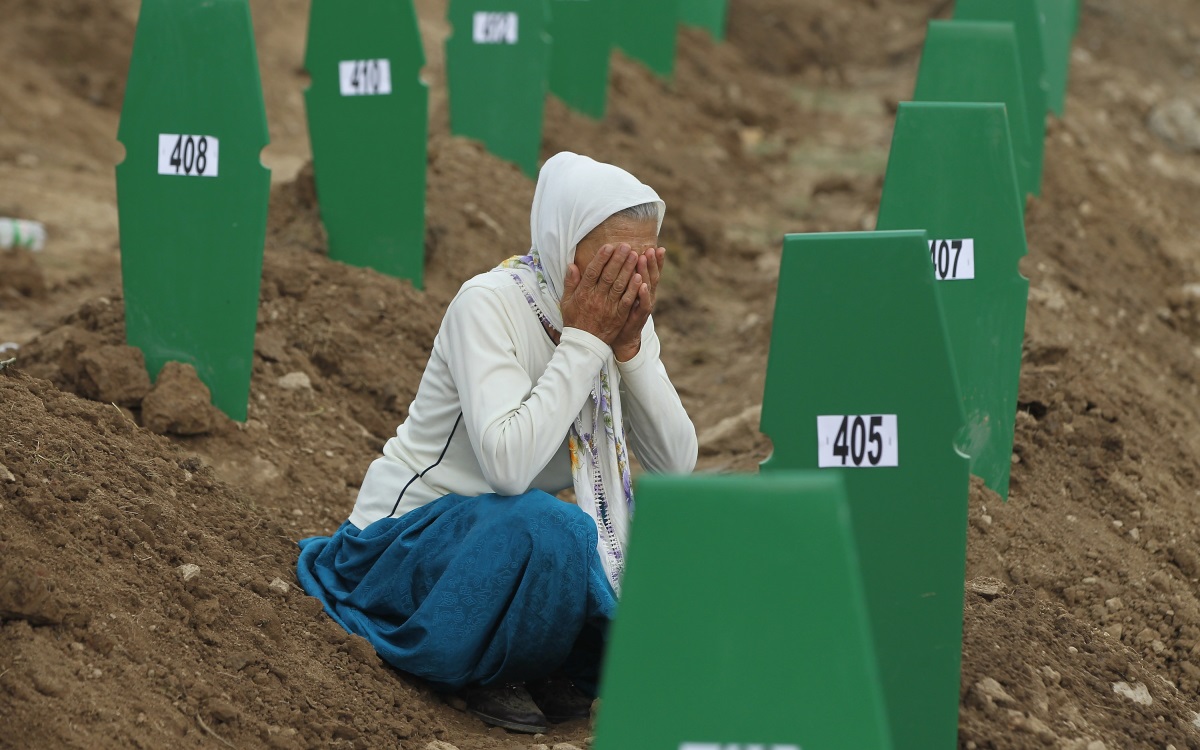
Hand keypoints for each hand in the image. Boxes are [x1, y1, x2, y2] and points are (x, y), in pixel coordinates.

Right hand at [561, 243, 642, 345]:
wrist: (583, 344)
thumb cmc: (574, 320)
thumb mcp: (566, 301)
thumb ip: (570, 282)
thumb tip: (571, 264)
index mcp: (583, 293)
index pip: (592, 272)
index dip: (601, 258)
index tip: (608, 246)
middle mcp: (596, 298)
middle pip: (608, 275)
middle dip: (618, 259)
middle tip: (627, 246)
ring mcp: (608, 307)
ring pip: (619, 285)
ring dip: (628, 270)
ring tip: (636, 256)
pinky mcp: (618, 316)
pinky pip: (627, 301)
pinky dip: (633, 289)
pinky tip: (639, 278)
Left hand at [613, 246, 665, 361]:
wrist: (622, 338)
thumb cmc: (619, 312)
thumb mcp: (622, 293)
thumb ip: (622, 277)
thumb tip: (618, 259)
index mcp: (642, 287)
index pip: (649, 270)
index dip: (653, 259)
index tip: (654, 245)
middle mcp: (647, 295)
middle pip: (652, 275)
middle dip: (652, 262)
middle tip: (651, 248)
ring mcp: (644, 305)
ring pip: (649, 286)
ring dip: (647, 272)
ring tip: (645, 259)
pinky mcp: (639, 316)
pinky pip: (643, 304)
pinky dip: (643, 295)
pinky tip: (643, 285)